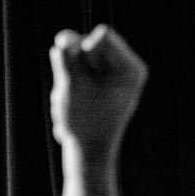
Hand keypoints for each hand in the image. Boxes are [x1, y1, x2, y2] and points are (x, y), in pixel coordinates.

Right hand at [49, 24, 147, 155]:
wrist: (88, 158)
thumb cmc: (84, 124)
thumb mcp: (72, 87)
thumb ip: (67, 57)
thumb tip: (64, 38)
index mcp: (131, 68)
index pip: (101, 37)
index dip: (83, 52)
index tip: (86, 79)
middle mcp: (124, 69)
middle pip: (87, 48)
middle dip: (73, 68)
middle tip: (77, 96)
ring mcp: (110, 78)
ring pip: (76, 62)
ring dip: (65, 81)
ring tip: (71, 105)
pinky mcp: (96, 87)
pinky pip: (73, 74)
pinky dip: (65, 88)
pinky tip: (69, 107)